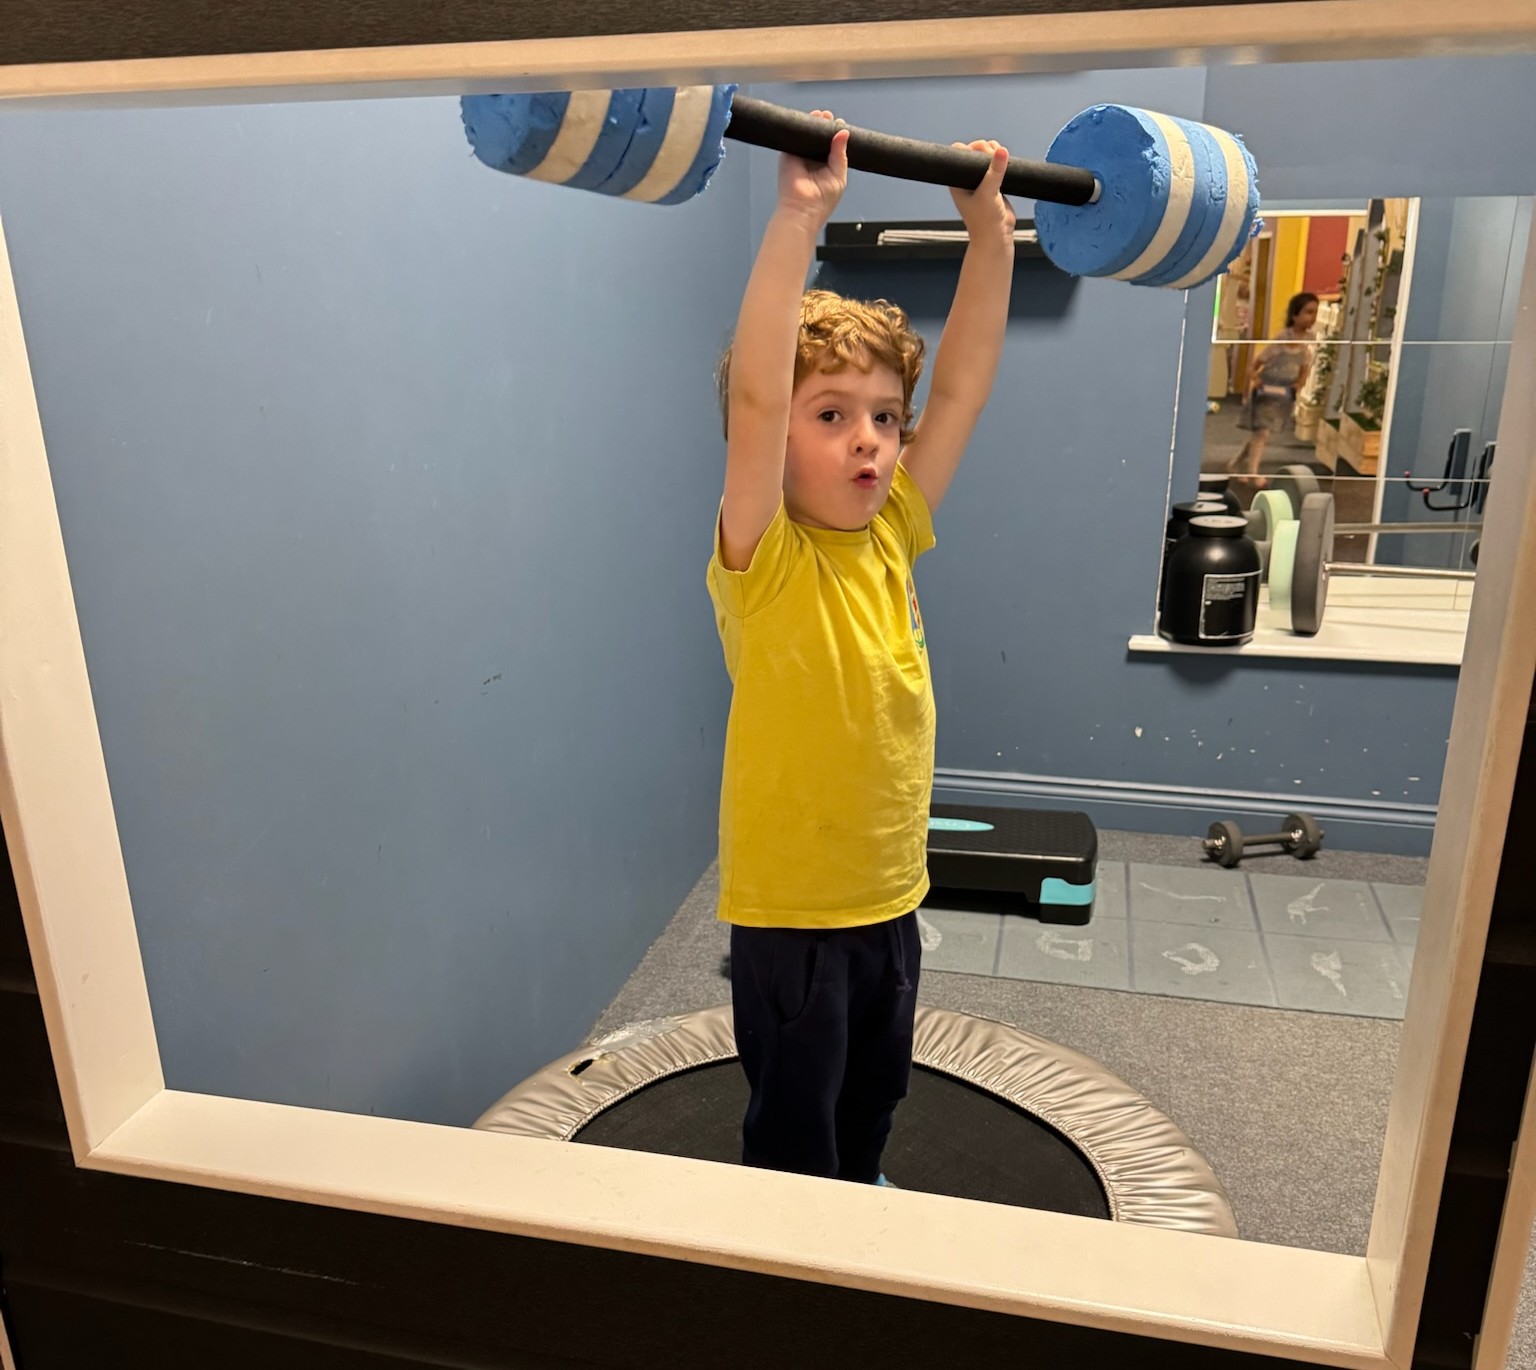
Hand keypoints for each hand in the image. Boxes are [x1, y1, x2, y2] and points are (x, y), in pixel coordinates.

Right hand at [775, 110, 848, 224]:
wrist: (802, 210)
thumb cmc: (821, 201)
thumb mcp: (839, 174)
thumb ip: (841, 153)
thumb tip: (844, 132)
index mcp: (827, 164)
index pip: (832, 144)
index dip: (836, 133)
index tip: (840, 124)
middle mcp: (813, 159)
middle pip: (819, 136)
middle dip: (824, 125)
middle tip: (829, 117)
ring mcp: (800, 156)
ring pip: (807, 134)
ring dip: (813, 124)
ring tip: (822, 117)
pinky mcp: (788, 155)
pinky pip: (795, 137)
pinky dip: (802, 129)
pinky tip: (809, 123)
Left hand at [949, 140, 1015, 244]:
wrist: (997, 237)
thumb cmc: (985, 221)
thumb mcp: (988, 193)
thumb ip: (994, 171)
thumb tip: (1001, 151)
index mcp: (958, 181)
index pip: (959, 153)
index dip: (970, 148)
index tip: (981, 153)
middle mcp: (967, 179)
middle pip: (975, 151)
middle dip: (986, 149)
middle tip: (993, 157)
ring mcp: (981, 182)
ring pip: (987, 158)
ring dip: (995, 154)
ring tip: (1002, 160)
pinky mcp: (994, 185)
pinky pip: (998, 167)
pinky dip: (1003, 163)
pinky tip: (1007, 165)